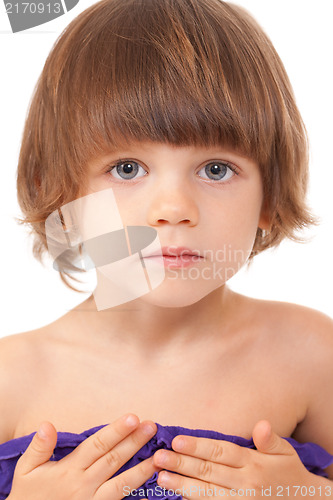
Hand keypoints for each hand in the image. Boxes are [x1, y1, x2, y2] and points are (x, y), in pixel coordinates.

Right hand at [8, 414, 159, 499]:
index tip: (133, 417)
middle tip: (152, 426)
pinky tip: (152, 492)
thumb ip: (39, 447)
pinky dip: (136, 499)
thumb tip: (47, 424)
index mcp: (69, 470)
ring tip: (160, 456)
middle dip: (134, 442)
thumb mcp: (26, 470)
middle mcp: (84, 485)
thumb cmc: (28, 496)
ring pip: (122, 484)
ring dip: (142, 469)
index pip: (98, 445)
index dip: (116, 431)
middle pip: (114, 460)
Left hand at [153, 420, 313, 498]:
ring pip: (207, 494)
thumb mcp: (286, 453)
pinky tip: (178, 497)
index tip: (176, 440)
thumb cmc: (290, 473)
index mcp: (254, 464)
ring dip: (182, 486)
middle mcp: (246, 485)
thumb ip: (271, 440)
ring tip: (161, 478)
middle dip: (182, 464)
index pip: (221, 453)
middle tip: (158, 458)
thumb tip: (262, 425)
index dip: (198, 446)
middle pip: (209, 472)